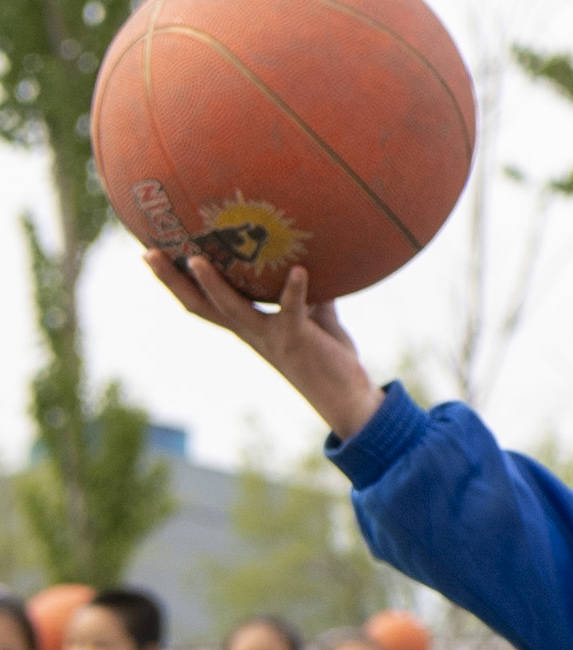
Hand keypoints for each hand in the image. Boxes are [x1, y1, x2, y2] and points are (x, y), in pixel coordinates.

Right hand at [145, 250, 379, 438]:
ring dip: (213, 285)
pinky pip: (292, 311)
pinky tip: (299, 269)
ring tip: (196, 259)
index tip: (152, 253)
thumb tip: (308, 257)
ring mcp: (269, 336)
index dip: (176, 281)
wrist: (347, 396)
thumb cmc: (327, 354)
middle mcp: (250, 331)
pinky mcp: (296, 339)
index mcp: (248, 325)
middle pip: (200, 304)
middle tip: (148, 253)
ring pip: (231, 309)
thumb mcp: (314, 316)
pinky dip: (295, 290)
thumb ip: (308, 291)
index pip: (202, 301)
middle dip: (172, 280)